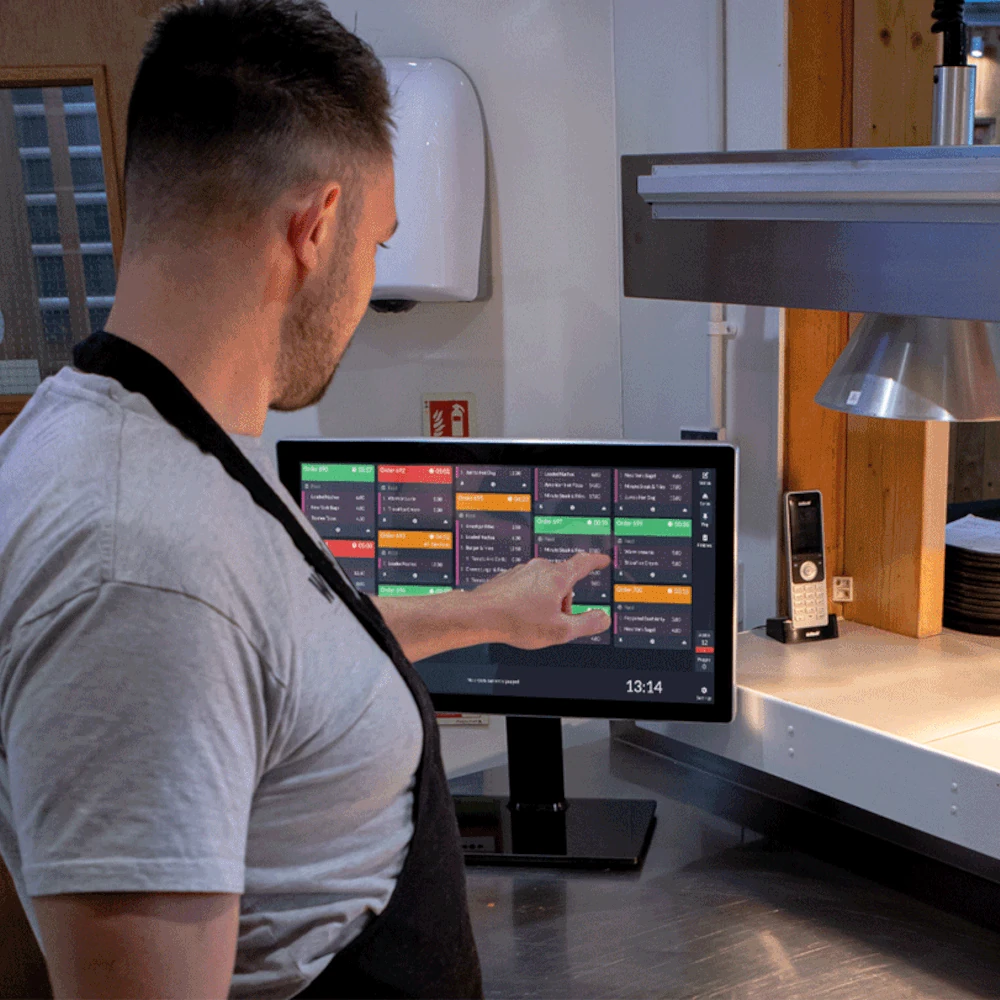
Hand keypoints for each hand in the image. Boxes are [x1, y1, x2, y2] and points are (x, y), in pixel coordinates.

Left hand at [473, 552, 611, 648]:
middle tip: (555, 622)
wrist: (479, 615)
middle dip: (565, 601)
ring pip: (545, 585)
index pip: (583, 563)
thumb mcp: (560, 631)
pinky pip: (527, 587)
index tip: (602, 560)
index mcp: (557, 577)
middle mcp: (540, 568)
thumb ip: (587, 624)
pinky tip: (519, 615)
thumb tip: (603, 618)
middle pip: (564, 581)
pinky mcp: (509, 578)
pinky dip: (529, 600)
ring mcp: (522, 571)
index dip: (596, 561)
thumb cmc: (517, 621)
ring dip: (546, 601)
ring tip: (532, 621)